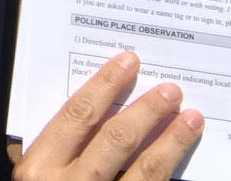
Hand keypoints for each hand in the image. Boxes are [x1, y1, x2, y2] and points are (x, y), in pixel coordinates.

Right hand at [14, 51, 202, 180]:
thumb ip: (51, 152)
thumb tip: (86, 111)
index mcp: (39, 170)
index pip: (78, 116)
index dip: (105, 85)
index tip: (129, 62)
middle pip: (115, 138)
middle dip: (147, 110)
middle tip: (171, 89)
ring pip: (144, 170)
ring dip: (172, 141)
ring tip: (192, 118)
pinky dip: (172, 173)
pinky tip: (186, 159)